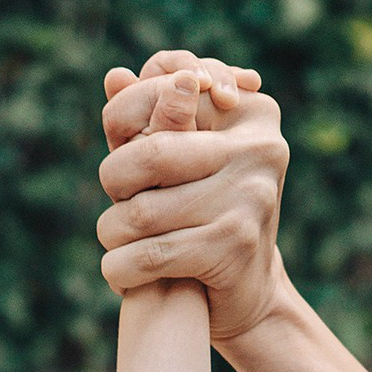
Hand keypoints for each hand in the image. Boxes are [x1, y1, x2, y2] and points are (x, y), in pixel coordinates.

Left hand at [97, 50, 289, 347]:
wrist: (249, 293)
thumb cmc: (208, 217)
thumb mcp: (186, 162)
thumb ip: (152, 120)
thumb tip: (113, 77)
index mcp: (253, 113)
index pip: (170, 86)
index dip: (126, 115)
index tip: (121, 149)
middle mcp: (259, 148)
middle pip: (149, 153)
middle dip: (115, 180)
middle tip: (113, 202)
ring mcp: (250, 197)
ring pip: (141, 210)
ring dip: (112, 232)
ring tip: (115, 241)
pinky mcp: (234, 246)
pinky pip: (149, 255)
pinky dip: (120, 269)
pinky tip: (118, 272)